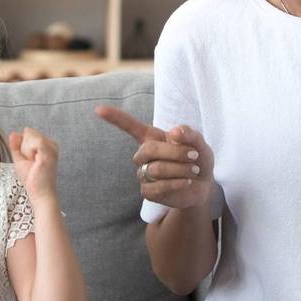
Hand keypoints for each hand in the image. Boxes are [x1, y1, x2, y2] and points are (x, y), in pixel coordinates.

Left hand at [9, 127, 58, 199]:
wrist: (40, 193)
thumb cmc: (32, 179)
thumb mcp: (20, 159)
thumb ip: (16, 146)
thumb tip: (13, 133)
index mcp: (47, 145)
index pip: (28, 132)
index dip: (24, 146)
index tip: (31, 161)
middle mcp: (52, 144)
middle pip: (29, 132)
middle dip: (25, 147)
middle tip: (32, 163)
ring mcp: (52, 147)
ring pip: (31, 135)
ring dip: (26, 151)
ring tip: (34, 163)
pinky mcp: (50, 151)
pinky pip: (35, 141)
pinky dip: (29, 151)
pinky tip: (35, 162)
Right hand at [95, 106, 216, 210]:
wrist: (202, 186)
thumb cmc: (197, 160)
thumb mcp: (199, 143)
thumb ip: (190, 134)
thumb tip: (173, 132)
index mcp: (151, 138)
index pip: (129, 126)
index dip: (114, 117)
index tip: (98, 109)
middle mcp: (143, 155)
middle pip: (149, 150)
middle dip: (175, 153)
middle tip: (194, 156)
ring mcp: (143, 174)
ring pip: (156, 169)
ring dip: (180, 169)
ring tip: (193, 170)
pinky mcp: (147, 192)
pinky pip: (157, 187)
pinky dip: (176, 184)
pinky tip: (186, 182)